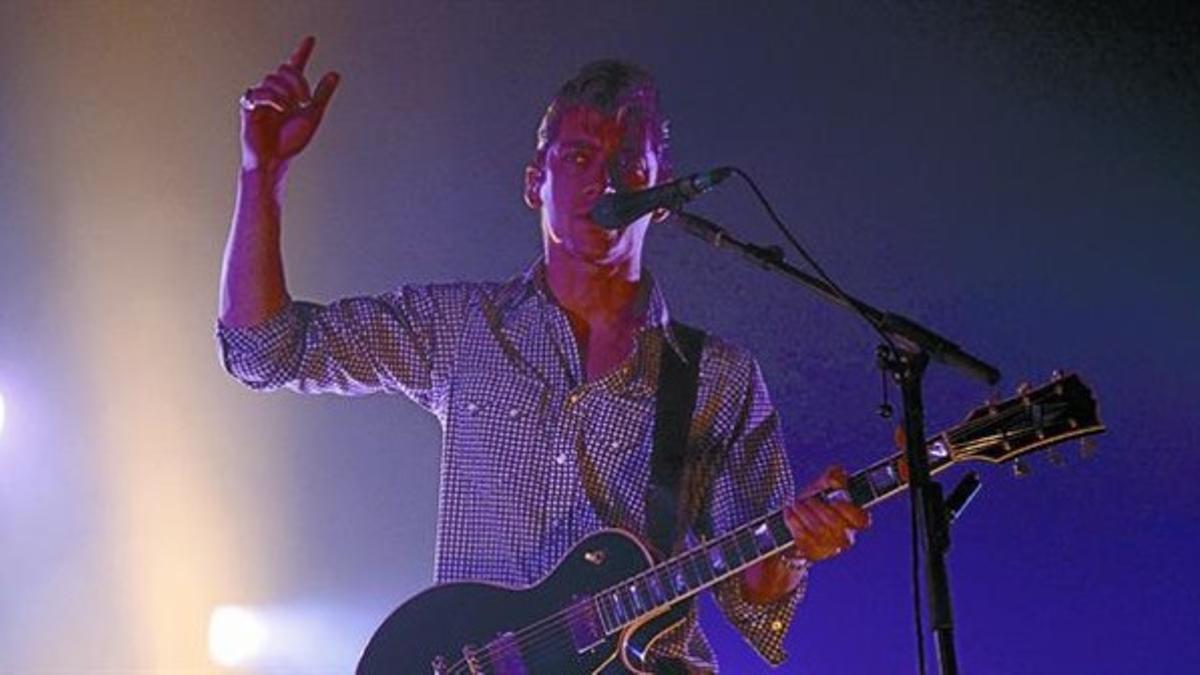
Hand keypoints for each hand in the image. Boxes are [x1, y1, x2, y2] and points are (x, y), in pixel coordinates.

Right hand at [239, 36, 339, 170]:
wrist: (275, 159)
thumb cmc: (291, 141)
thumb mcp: (312, 115)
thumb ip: (322, 94)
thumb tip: (334, 74)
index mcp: (289, 93)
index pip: (294, 67)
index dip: (302, 52)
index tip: (311, 39)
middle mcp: (274, 92)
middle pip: (285, 71)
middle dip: (298, 82)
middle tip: (305, 100)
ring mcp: (260, 98)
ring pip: (272, 80)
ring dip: (286, 93)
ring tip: (291, 109)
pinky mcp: (248, 107)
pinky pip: (258, 93)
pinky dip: (273, 98)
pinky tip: (281, 109)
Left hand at [783, 466, 869, 562]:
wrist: (797, 521)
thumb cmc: (816, 501)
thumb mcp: (825, 485)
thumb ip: (834, 476)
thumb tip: (836, 480)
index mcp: (854, 520)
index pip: (862, 520)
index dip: (848, 510)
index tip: (834, 499)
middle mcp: (845, 537)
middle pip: (837, 524)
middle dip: (819, 508)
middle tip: (808, 499)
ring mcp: (830, 548)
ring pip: (820, 532)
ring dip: (805, 514)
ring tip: (796, 505)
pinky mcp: (813, 554)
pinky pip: (804, 540)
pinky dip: (794, 524)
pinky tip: (790, 514)